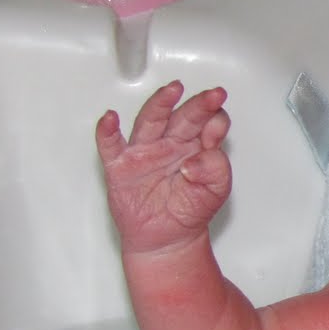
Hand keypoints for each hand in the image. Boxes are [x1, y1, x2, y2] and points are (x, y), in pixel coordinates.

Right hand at [95, 80, 231, 254]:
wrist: (168, 239)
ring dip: (160, 104)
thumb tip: (194, 161)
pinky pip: (111, 145)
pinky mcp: (121, 166)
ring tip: (172, 91)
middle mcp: (170, 142)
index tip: (221, 120)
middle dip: (198, 105)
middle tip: (213, 96)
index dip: (216, 120)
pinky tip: (110, 119)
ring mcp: (145, 151)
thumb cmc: (191, 210)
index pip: (208, 123)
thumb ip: (215, 169)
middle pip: (183, 117)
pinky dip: (107, 131)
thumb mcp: (216, 191)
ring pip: (151, 121)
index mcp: (196, 145)